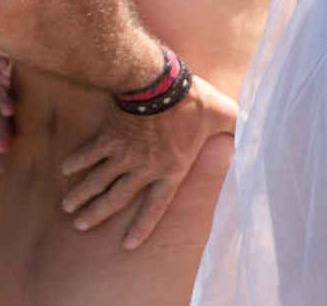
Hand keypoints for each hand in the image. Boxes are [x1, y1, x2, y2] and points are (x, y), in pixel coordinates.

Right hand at [59, 74, 237, 249]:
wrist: (158, 82)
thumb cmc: (194, 99)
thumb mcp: (223, 113)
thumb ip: (238, 125)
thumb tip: (259, 128)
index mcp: (173, 168)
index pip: (156, 206)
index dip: (142, 226)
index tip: (127, 245)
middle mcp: (144, 168)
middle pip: (117, 199)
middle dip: (98, 214)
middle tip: (81, 226)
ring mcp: (123, 154)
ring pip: (98, 181)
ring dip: (82, 195)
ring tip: (69, 208)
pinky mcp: (109, 137)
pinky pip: (88, 154)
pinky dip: (76, 163)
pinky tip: (66, 171)